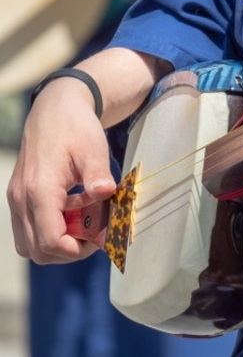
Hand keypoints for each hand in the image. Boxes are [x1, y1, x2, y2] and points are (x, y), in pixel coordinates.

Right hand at [7, 78, 115, 263]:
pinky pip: (30, 228)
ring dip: (59, 241)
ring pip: (30, 243)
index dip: (77, 250)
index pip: (50, 241)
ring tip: (85, 219)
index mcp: (39, 190)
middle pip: (38, 250)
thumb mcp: (93, 149)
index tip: (100, 239)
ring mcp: (17, 199)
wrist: (55, 110)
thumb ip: (97, 174)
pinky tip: (76, 208)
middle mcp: (21, 199)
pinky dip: (52, 228)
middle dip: (69, 250)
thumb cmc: (75, 128)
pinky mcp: (20, 197)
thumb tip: (106, 192)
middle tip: (95, 235)